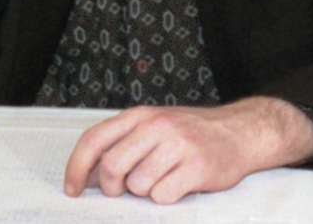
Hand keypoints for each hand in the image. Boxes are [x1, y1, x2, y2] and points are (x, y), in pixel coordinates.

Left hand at [63, 97, 312, 204]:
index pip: (94, 140)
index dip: (77, 167)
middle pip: (113, 166)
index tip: (72, 189)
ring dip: (144, 192)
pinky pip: (163, 195)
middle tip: (123, 192)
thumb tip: (90, 176)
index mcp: (139, 116)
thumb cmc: (191, 134)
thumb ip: (122, 144)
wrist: (240, 132)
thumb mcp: (153, 127)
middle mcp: (156, 126)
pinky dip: (165, 197)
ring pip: (138, 185)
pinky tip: (178, 186)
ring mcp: (177, 145)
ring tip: (162, 180)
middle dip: (112, 188)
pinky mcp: (197, 167)